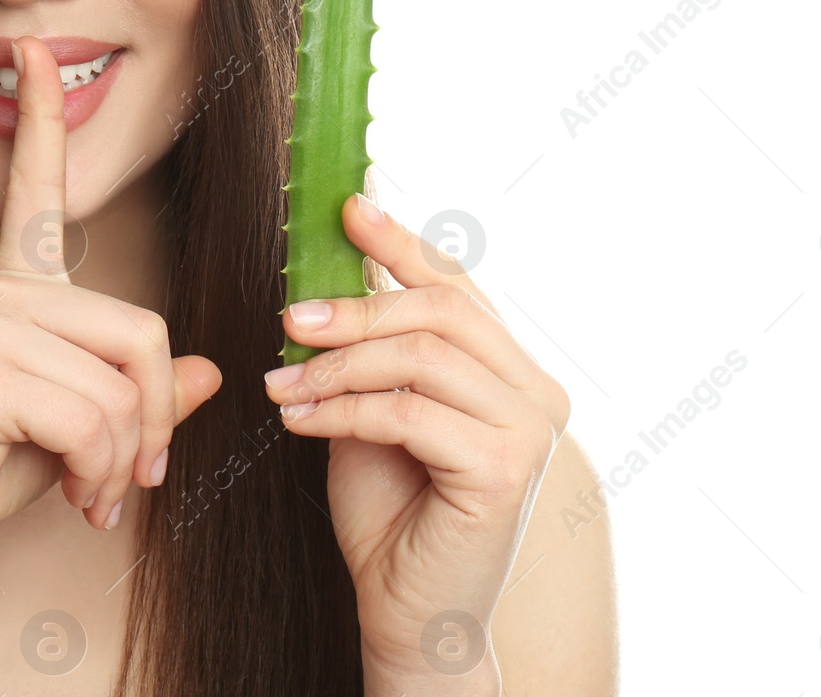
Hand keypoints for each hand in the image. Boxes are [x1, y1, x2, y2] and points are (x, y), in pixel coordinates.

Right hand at [0, 35, 221, 596]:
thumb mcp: (73, 431)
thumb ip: (135, 394)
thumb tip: (208, 368)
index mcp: (16, 288)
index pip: (36, 190)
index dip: (40, 119)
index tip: (35, 51)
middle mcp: (1, 291)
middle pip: (143, 332)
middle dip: (152, 422)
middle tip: (128, 482)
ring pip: (123, 388)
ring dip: (122, 462)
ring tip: (89, 494)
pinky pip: (96, 419)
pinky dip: (100, 473)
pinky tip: (71, 497)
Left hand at [264, 194, 568, 680]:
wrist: (408, 612)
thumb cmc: (392, 511)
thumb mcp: (375, 406)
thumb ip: (374, 347)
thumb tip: (337, 267)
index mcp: (512, 370)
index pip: (457, 286)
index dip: (401, 241)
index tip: (348, 207)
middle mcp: (537, 392)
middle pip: (440, 310)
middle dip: (355, 306)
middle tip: (290, 316)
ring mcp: (529, 430)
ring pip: (420, 356)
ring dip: (338, 363)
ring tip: (283, 382)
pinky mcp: (503, 469)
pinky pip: (407, 412)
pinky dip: (341, 409)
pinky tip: (298, 418)